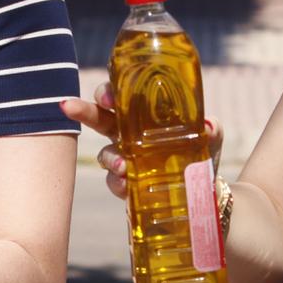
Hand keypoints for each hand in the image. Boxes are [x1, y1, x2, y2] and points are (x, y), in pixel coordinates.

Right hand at [59, 81, 221, 200]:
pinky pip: (114, 182)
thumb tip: (208, 126)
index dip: (107, 90)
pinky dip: (118, 182)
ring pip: (105, 153)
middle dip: (83, 110)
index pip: (118, 93)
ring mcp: (125, 159)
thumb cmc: (199, 153)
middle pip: (98, 117)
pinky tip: (126, 184)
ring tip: (123, 166)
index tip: (106, 96)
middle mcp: (127, 133)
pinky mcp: (128, 184)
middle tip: (71, 107)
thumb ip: (212, 129)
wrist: (204, 191)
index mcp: (142, 113)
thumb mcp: (209, 138)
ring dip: (110, 157)